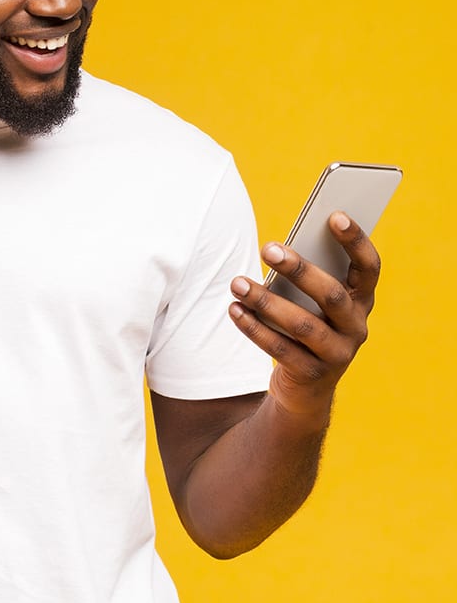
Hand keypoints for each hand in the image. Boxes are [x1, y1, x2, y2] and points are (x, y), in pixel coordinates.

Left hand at [228, 212, 379, 421]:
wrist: (305, 388)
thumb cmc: (304, 323)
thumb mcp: (310, 300)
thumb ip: (305, 277)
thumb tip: (278, 249)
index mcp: (361, 300)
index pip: (369, 268)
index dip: (356, 241)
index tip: (334, 214)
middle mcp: (356, 327)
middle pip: (332, 295)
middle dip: (299, 270)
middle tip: (266, 248)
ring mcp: (338, 354)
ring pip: (303, 325)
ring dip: (266, 300)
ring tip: (237, 283)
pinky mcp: (313, 375)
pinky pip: (280, 349)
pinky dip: (254, 328)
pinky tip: (234, 309)